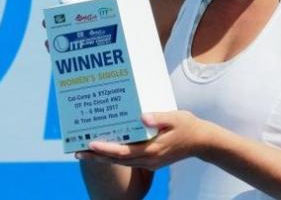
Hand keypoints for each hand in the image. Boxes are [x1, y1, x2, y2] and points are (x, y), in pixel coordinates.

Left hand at [76, 111, 213, 169]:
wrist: (202, 142)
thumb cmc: (188, 126)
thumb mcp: (176, 117)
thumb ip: (158, 117)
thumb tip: (142, 116)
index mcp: (152, 150)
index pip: (123, 152)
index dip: (106, 149)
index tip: (90, 144)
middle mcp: (148, 160)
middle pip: (117, 160)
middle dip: (97, 156)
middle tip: (77, 151)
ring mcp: (150, 163)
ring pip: (122, 163)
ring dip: (104, 157)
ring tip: (86, 151)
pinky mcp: (151, 162)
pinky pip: (129, 161)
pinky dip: (116, 157)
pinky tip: (108, 150)